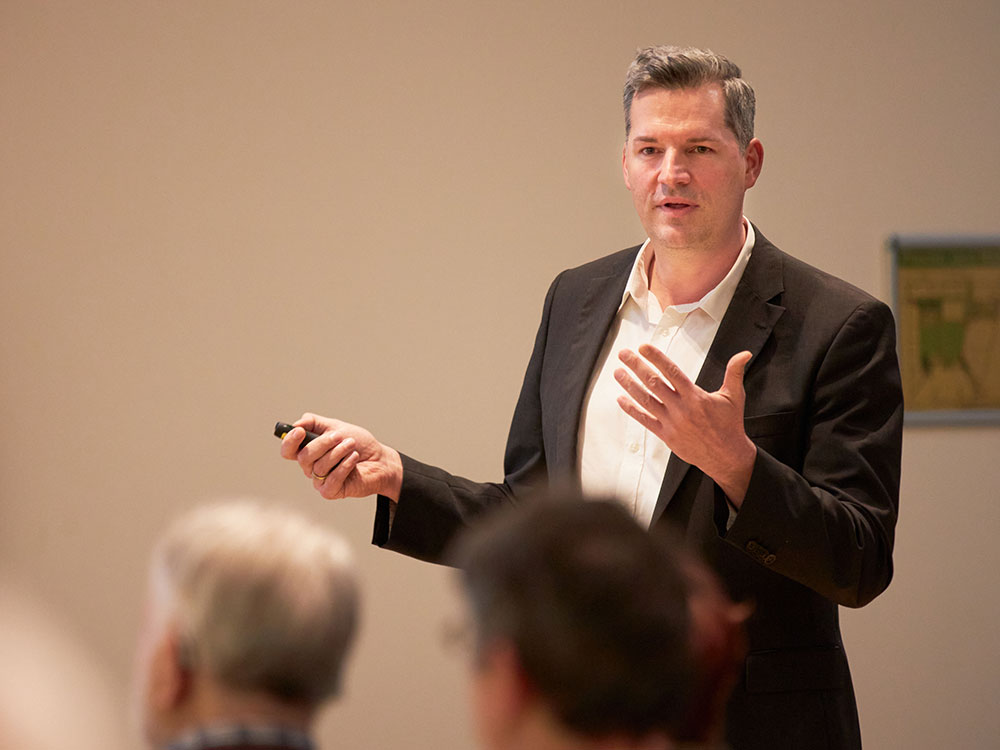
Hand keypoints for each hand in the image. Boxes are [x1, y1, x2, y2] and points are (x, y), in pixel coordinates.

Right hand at [279, 413, 403, 500]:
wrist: (380, 459)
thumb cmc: (358, 444)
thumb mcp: (336, 426)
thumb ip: (314, 423)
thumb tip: (296, 425)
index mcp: (309, 451)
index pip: (288, 450)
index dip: (289, 441)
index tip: (300, 431)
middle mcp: (311, 467)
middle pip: (304, 457)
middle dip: (323, 444)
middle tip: (339, 436)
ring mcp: (320, 481)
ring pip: (319, 467)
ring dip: (338, 452)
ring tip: (351, 445)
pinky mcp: (332, 491)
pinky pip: (332, 479)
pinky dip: (344, 465)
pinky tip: (354, 458)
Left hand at [614, 346, 756, 505]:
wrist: (726, 456)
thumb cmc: (730, 424)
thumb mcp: (734, 396)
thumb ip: (735, 373)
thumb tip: (744, 353)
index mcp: (695, 397)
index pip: (672, 372)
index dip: (656, 358)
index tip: (643, 347)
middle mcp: (681, 408)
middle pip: (654, 383)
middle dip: (637, 366)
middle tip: (624, 354)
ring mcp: (672, 423)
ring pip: (646, 401)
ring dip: (629, 385)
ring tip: (618, 372)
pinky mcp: (666, 435)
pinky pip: (645, 421)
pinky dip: (632, 410)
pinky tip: (620, 399)